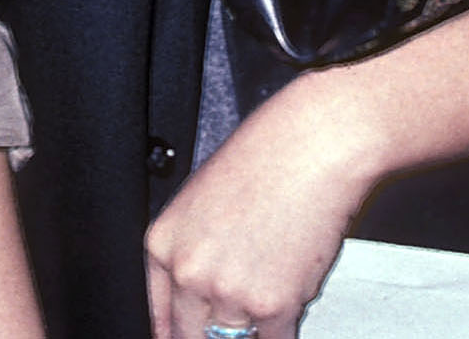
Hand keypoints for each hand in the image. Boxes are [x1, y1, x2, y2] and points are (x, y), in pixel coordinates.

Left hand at [144, 80, 373, 338]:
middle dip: (210, 332)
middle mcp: (189, 272)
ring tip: (263, 295)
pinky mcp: (273, 306)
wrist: (312, 148)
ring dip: (249, 327)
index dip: (173, 330)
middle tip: (229, 315)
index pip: (156, 314)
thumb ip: (192, 247)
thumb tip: (197, 287)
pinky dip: (281, 332)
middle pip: (190, 334)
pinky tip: (285, 307)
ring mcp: (229, 293)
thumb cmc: (265, 157)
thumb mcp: (201, 199)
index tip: (183, 333)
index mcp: (164, 244)